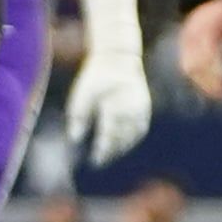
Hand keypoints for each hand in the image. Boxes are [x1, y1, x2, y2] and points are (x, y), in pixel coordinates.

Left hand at [67, 48, 152, 164]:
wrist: (118, 60)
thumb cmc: (96, 77)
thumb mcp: (81, 94)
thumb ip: (78, 118)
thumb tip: (75, 139)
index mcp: (114, 106)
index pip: (109, 135)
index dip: (102, 150)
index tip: (94, 161)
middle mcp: (130, 110)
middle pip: (121, 139)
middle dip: (111, 152)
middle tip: (100, 162)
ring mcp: (141, 110)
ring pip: (133, 136)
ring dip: (122, 148)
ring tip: (111, 156)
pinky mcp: (145, 108)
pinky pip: (141, 130)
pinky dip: (133, 139)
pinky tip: (124, 145)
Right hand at [178, 0, 221, 102]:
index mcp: (205, 32)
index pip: (207, 60)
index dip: (216, 77)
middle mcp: (192, 38)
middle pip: (194, 68)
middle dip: (208, 84)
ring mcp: (186, 41)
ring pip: (187, 68)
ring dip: (202, 83)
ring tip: (220, 94)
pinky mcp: (185, 43)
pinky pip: (186, 64)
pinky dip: (197, 76)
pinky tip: (211, 84)